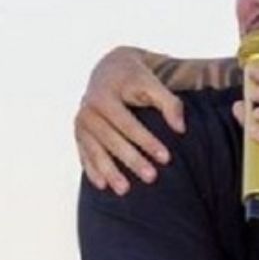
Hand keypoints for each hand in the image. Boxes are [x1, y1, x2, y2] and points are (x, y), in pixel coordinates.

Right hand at [74, 47, 184, 194]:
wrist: (109, 70)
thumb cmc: (136, 78)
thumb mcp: (153, 83)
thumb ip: (169, 102)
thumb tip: (180, 129)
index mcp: (104, 97)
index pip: (128, 124)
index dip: (147, 141)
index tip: (166, 158)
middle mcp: (87, 111)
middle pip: (111, 141)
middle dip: (131, 160)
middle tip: (151, 177)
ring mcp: (80, 124)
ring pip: (95, 151)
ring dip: (110, 172)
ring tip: (125, 190)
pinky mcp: (78, 133)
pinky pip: (84, 154)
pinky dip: (92, 170)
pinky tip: (102, 185)